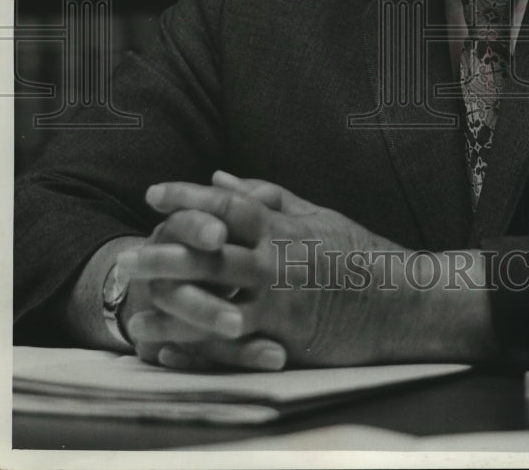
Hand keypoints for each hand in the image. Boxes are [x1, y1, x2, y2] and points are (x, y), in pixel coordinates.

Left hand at [119, 173, 497, 368]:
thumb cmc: (358, 252)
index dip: (186, 197)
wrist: (401, 301)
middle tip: (128, 256)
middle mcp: (275, 262)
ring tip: (135, 313)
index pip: (225, 204)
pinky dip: (195, 350)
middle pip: (208, 254)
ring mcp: (278, 304)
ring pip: (211, 304)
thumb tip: (219, 175)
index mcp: (283, 227)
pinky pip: (230, 347)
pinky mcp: (284, 340)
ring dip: (170, 309)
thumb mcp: (316, 214)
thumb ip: (267, 195)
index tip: (153, 193)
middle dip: (163, 253)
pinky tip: (168, 351)